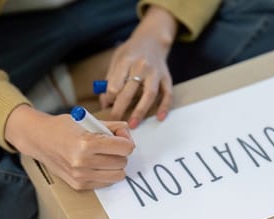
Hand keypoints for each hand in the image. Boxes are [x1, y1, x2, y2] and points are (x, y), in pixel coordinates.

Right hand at [5, 104, 134, 189]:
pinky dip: (106, 173)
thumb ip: (111, 126)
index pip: (124, 148)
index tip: (120, 137)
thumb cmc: (62, 127)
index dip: (126, 140)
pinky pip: (106, 182)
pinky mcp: (78, 185)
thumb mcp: (87, 120)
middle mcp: (83, 162)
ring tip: (105, 155)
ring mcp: (80, 176)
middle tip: (111, 145)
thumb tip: (127, 133)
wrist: (38, 139)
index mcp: (86, 143)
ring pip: (117, 175)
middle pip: (122, 162)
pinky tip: (97, 164)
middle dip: (121, 153)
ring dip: (115, 165)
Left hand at [101, 5, 177, 127]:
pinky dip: (164, 106)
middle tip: (114, 121)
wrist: (152, 39)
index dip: (109, 97)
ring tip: (133, 124)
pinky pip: (167, 94)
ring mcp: (156, 72)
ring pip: (149, 94)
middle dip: (120, 109)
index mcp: (126, 60)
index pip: (115, 84)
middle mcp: (142, 66)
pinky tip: (160, 117)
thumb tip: (105, 102)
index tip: (107, 105)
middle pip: (129, 91)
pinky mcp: (166, 77)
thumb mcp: (117, 59)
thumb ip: (110, 79)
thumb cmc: (131, 52)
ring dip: (140, 111)